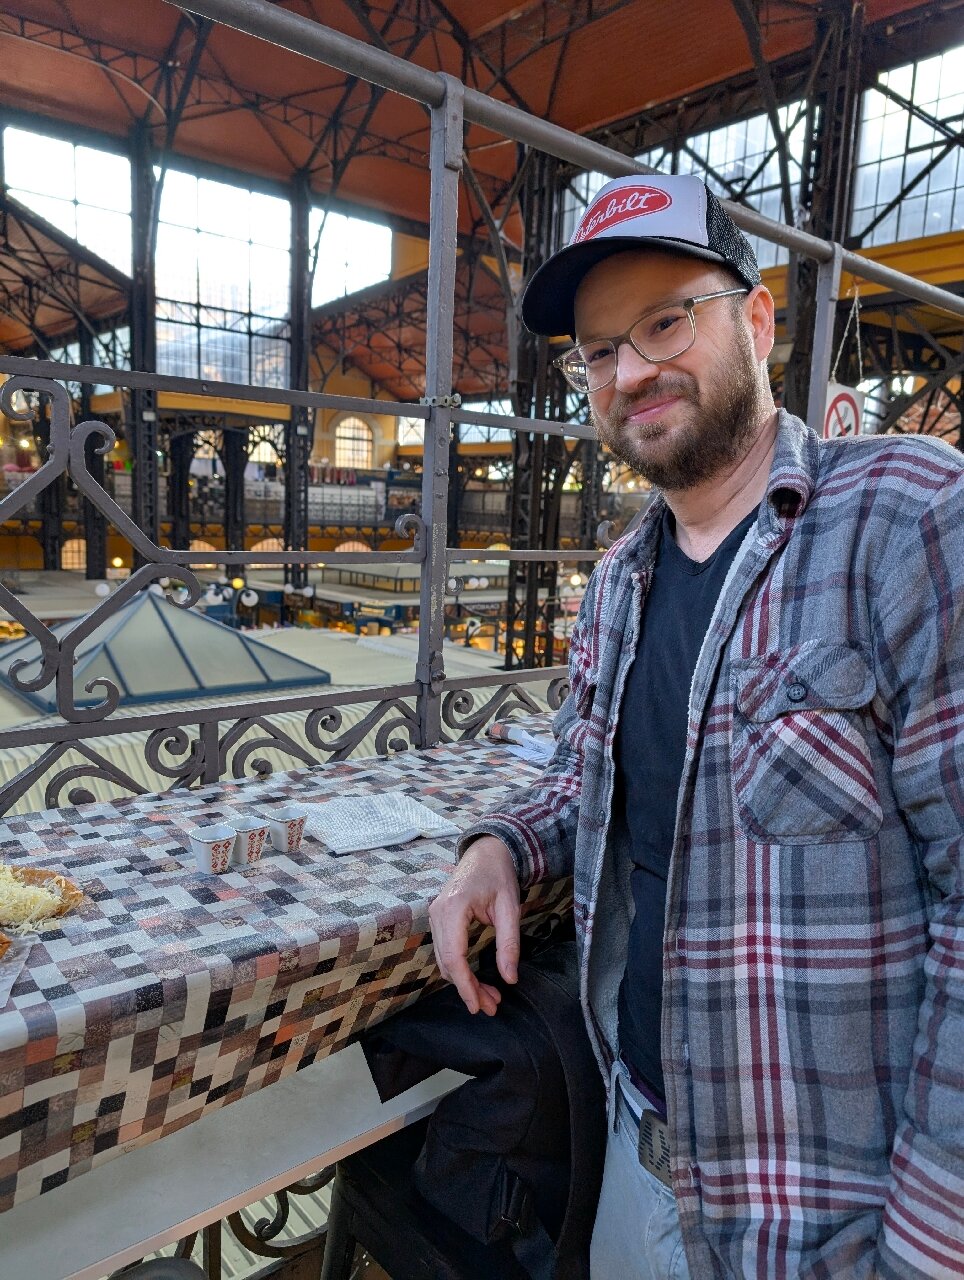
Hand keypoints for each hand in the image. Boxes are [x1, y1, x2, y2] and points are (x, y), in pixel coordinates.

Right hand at [428, 836, 520, 1015]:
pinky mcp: (439, 919)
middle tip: (492, 1006)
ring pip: (444, 960)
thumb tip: (510, 979)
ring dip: (463, 982)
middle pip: (447, 963)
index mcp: (453, 907)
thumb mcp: (510, 907)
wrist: (486, 850)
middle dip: (468, 988)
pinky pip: (445, 951)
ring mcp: (434, 915)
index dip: (466, 986)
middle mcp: (437, 913)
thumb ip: (509, 943)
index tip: (479, 1006)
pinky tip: (476, 980)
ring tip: (489, 997)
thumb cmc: (499, 874)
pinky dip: (459, 969)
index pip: (455, 957)